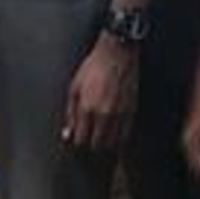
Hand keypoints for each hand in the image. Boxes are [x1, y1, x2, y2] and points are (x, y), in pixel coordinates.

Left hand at [61, 33, 138, 154]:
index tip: (79, 136)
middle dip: (92, 143)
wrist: (117, 53)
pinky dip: (120, 136)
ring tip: (102, 135)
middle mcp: (104, 114)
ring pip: (113, 142)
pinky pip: (126, 133)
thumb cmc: (93, 67)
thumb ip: (70, 113)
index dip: (78, 140)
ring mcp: (120, 114)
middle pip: (98, 144)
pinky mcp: (132, 110)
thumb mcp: (74, 87)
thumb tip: (67, 134)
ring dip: (106, 142)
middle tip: (90, 137)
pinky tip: (115, 131)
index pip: (81, 139)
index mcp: (87, 108)